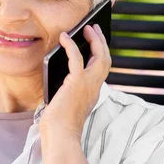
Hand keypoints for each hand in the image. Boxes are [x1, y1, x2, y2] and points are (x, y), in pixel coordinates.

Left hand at [39, 24, 111, 140]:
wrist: (59, 136)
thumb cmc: (58, 125)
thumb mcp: (65, 103)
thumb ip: (66, 88)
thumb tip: (57, 70)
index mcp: (93, 93)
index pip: (102, 70)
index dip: (101, 54)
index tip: (97, 42)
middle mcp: (95, 88)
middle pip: (105, 59)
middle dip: (101, 42)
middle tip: (94, 28)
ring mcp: (88, 85)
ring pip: (99, 56)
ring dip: (94, 39)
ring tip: (86, 28)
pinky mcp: (76, 83)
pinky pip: (77, 57)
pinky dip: (71, 45)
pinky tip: (64, 37)